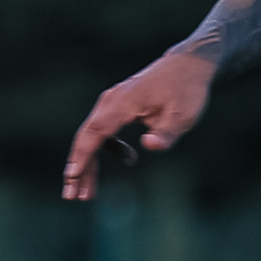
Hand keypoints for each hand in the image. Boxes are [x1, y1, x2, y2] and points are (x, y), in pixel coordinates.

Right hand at [61, 49, 214, 200]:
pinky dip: (106, 149)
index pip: (97, 131)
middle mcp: (112, 101)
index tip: (73, 175)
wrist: (188, 65)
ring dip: (88, 163)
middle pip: (87, 136)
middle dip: (78, 167)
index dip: (83, 154)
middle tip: (71, 196)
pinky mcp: (118, 106)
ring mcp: (112, 103)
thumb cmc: (186, 90)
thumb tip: (149, 146)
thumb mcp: (183, 115)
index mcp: (124, 103)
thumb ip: (167, 133)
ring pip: (92, 136)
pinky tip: (128, 159)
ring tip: (87, 192)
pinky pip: (103, 131)